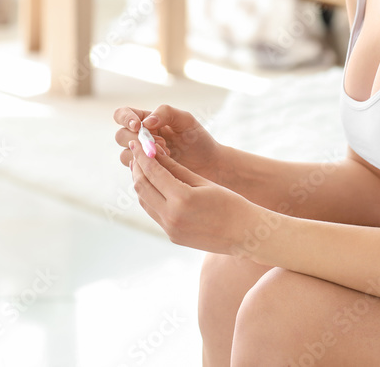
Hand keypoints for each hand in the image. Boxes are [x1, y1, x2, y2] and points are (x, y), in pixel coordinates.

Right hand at [112, 104, 227, 184]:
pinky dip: (147, 167)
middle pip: (121, 136)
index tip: (138, 126)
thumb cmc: (198, 139)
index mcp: (147, 120)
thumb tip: (145, 123)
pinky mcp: (146, 173)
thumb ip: (166, 113)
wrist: (210, 165)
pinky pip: (135, 170)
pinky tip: (165, 165)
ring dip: (142, 155)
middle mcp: (141, 138)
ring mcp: (142, 157)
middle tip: (161, 143)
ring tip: (167, 154)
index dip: (125, 119)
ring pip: (125, 154)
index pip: (122, 115)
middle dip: (137, 140)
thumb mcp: (186, 120)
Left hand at [128, 140, 261, 256]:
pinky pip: (153, 212)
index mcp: (181, 199)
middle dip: (137, 167)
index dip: (142, 155)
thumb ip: (176, 168)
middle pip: (141, 187)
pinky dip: (149, 196)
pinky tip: (153, 186)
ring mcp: (170, 229)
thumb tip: (155, 154)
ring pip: (144, 201)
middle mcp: (171, 216)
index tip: (136, 142)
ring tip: (142, 167)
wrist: (243, 234)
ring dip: (140, 182)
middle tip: (136, 152)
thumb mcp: (202, 181)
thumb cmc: (229, 202)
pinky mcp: (171, 236)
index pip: (152, 172)